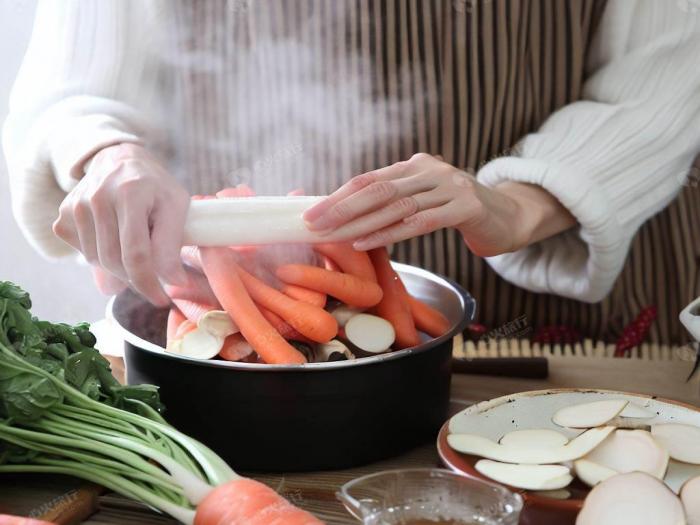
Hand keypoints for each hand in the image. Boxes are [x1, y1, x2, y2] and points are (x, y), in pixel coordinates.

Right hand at [53, 143, 189, 305]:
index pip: (136, 254)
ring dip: (118, 268)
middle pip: (114, 261)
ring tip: (136, 249)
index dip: (148, 283)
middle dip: (136, 279)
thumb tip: (174, 282)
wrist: (121, 160)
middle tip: (153, 279)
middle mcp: (98, 197)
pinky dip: (101, 256)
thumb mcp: (175, 207)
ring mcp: (77, 205)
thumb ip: (172, 245)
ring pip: (97, 261)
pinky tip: (114, 239)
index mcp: (131, 193)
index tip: (162, 299)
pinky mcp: (65, 214)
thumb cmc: (155, 187)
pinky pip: (82, 253)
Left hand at [303, 153, 575, 255]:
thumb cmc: (458, 213)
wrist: (509, 217)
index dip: (338, 196)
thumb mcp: (425, 201)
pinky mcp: (466, 206)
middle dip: (341, 207)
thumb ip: (395, 203)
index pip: (369, 179)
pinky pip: (421, 221)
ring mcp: (450, 186)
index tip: (310, 212)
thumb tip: (347, 218)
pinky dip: (391, 232)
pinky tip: (367, 241)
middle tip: (314, 224)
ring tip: (334, 237)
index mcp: (415, 166)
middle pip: (377, 188)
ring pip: (396, 205)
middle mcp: (430, 170)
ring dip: (360, 223)